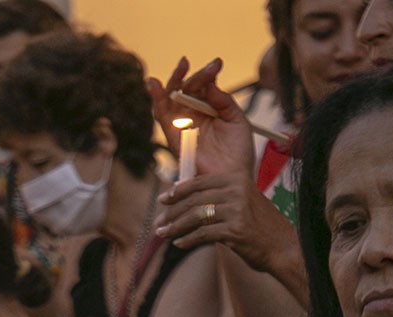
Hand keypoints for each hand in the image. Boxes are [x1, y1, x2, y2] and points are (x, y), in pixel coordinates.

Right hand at [147, 57, 256, 180]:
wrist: (233, 178)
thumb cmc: (238, 152)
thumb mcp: (238, 120)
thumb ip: (225, 101)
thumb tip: (210, 84)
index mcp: (210, 109)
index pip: (204, 85)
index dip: (208, 73)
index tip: (217, 64)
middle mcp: (194, 115)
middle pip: (185, 88)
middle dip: (190, 74)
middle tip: (193, 62)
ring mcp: (182, 125)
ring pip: (171, 98)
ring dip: (173, 81)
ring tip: (181, 66)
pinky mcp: (173, 137)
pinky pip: (161, 116)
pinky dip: (156, 99)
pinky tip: (154, 84)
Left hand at [155, 170, 297, 272]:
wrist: (284, 247)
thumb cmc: (260, 227)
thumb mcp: (242, 203)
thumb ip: (219, 197)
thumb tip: (184, 197)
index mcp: (237, 178)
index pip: (200, 182)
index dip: (178, 191)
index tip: (163, 199)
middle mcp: (236, 190)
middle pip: (194, 199)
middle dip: (172, 212)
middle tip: (158, 223)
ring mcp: (236, 209)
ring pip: (196, 216)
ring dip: (176, 227)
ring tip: (163, 235)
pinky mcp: (235, 230)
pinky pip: (203, 234)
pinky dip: (188, 240)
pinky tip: (179, 244)